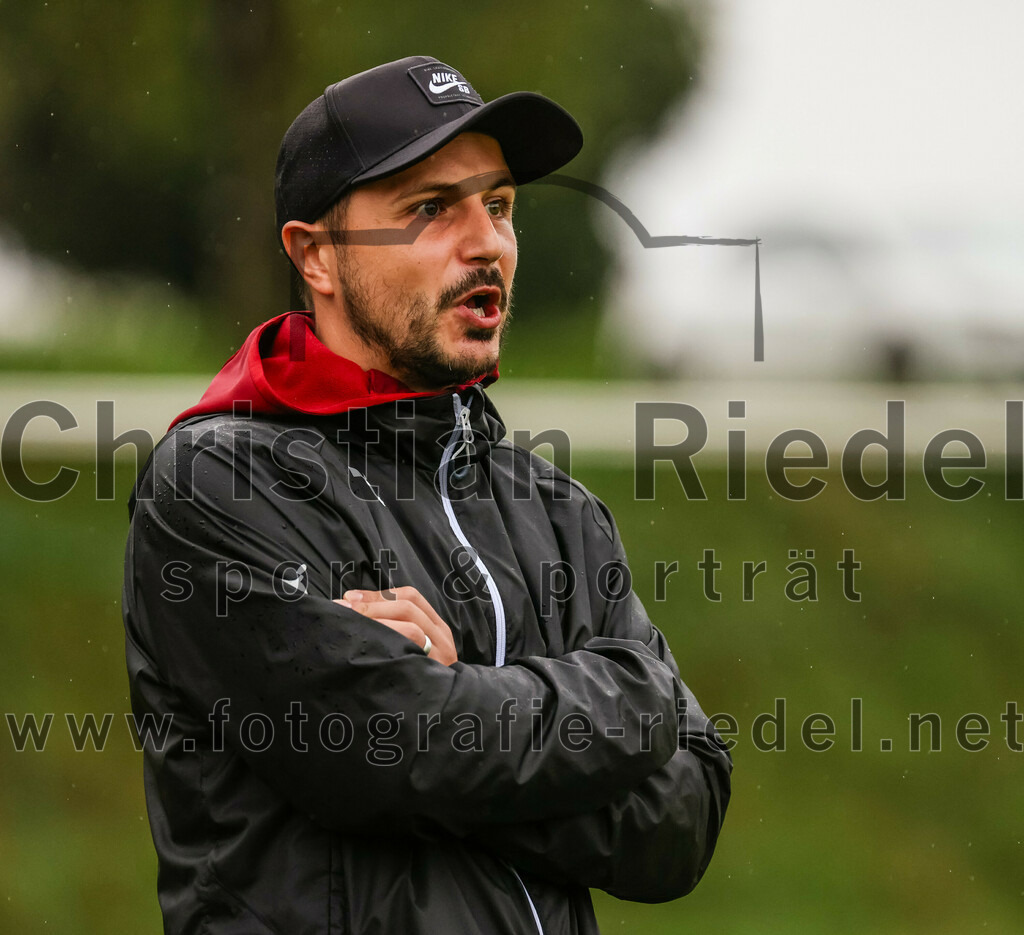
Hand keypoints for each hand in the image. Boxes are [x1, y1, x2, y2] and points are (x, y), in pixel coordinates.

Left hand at [334, 586, 457, 665]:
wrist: (442, 715)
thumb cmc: (419, 675)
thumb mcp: (418, 646)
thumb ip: (398, 626)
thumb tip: (355, 606)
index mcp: (436, 626)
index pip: (410, 597)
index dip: (378, 594)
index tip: (351, 598)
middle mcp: (441, 638)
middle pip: (407, 609)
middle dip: (372, 606)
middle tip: (344, 610)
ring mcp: (440, 657)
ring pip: (410, 630)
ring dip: (376, 623)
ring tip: (351, 625)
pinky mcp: (432, 676)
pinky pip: (408, 656)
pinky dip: (385, 648)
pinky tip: (365, 651)